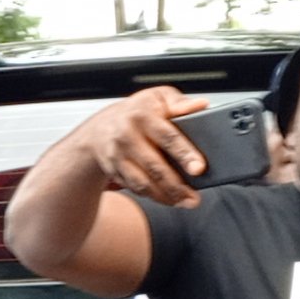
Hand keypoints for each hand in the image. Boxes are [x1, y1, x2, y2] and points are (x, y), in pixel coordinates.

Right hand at [77, 86, 211, 208]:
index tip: (199, 168)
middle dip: (176, 185)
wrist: (99, 129)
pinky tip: (167, 198)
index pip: (167, 137)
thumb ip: (179, 103)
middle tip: (193, 197)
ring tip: (184, 201)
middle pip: (155, 167)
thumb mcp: (157, 97)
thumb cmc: (135, 113)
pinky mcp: (114, 171)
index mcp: (142, 116)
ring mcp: (118, 156)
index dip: (185, 154)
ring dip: (165, 196)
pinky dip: (152, 196)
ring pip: (143, 183)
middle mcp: (126, 137)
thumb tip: (200, 105)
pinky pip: (135, 188)